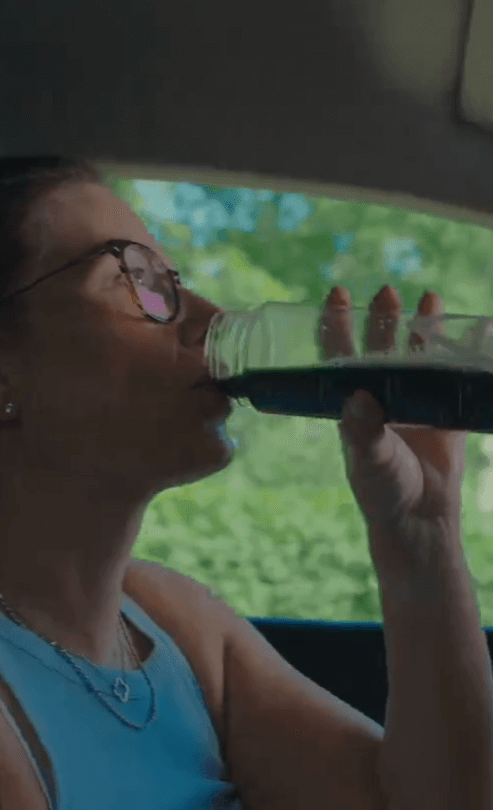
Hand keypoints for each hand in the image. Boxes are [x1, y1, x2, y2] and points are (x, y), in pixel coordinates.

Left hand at [321, 286, 466, 568]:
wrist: (420, 519)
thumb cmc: (382, 490)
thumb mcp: (368, 459)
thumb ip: (362, 431)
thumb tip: (357, 396)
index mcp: (350, 404)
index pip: (337, 356)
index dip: (335, 324)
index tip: (338, 295)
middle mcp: (379, 398)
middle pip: (377, 347)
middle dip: (381, 318)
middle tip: (387, 290)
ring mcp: (413, 403)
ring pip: (415, 357)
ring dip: (420, 329)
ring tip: (428, 298)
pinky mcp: (445, 414)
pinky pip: (454, 378)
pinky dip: (462, 354)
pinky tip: (473, 330)